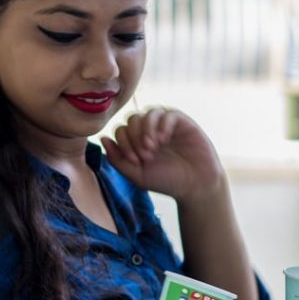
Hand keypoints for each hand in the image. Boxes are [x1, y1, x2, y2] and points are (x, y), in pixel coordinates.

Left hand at [102, 108, 223, 201]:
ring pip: (148, 113)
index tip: (135, 161)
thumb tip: (102, 139)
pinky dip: (162, 125)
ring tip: (153, 147)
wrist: (196, 186)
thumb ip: (117, 159)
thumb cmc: (167, 181)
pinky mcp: (183, 122)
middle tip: (145, 156)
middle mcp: (151, 130)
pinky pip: (168, 113)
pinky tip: (164, 140)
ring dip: (146, 129)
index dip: (124, 143)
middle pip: (132, 119)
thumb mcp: (137, 175)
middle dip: (135, 138)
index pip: (122, 130)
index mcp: (138, 142)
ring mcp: (167, 125)